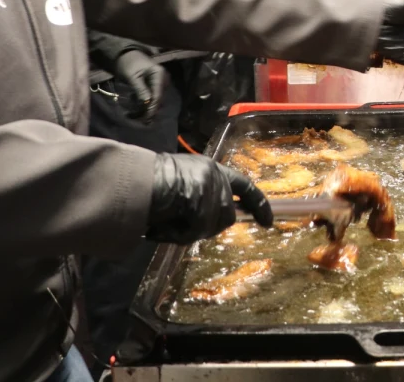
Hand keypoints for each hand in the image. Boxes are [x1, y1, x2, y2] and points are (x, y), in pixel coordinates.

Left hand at [113, 49, 166, 121]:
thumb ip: (140, 89)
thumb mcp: (132, 77)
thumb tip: (147, 103)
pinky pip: (153, 98)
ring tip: (139, 118)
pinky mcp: (155, 87)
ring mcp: (160, 83)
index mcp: (159, 74)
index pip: (158, 95)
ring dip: (148, 109)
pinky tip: (139, 110)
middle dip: (150, 110)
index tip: (146, 118)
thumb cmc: (128, 64)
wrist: (126, 56)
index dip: (153, 107)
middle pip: (159, 99)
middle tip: (142, 121)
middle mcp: (163, 79)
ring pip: (156, 100)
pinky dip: (146, 104)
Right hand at [145, 155, 272, 243]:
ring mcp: (209, 188)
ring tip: (169, 222)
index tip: (268, 222)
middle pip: (227, 216)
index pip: (244, 186)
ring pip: (214, 225)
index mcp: (213, 169)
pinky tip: (163, 226)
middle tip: (184, 226)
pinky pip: (196, 231)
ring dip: (193, 231)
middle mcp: (216, 176)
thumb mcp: (185, 182)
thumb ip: (204, 195)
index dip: (258, 204)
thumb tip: (215, 219)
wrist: (135, 180)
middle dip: (209, 226)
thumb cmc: (152, 183)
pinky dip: (179, 235)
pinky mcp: (200, 201)